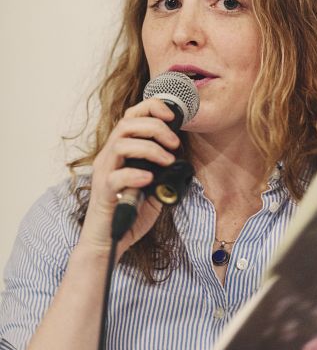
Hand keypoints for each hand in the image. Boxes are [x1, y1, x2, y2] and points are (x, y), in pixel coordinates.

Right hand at [77, 98, 180, 259]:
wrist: (109, 242)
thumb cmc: (130, 211)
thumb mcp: (152, 184)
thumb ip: (161, 169)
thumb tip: (180, 158)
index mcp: (121, 150)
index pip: (131, 116)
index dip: (152, 108)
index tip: (172, 117)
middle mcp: (109, 156)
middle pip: (127, 123)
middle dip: (156, 127)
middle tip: (174, 143)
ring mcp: (104, 173)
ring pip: (121, 143)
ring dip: (150, 148)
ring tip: (166, 161)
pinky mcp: (103, 192)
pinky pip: (117, 176)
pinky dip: (135, 174)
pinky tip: (149, 179)